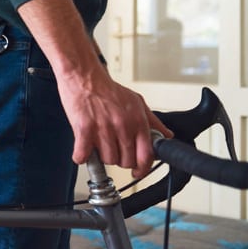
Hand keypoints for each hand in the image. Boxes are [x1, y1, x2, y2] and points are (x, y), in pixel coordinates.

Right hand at [17, 0, 172, 178]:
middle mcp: (123, 126)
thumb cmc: (107, 89)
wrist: (84, 76)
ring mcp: (103, 129)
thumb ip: (152, 121)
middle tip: (112, 150)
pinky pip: (84, 155)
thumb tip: (166, 135)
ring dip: (100, 156)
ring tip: (97, 144)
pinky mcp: (84, 130)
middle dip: (119, 159)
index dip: (142, 168)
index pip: (146, 155)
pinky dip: (81, 156)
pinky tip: (82, 150)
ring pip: (106, 159)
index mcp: (137, 121)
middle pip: (125, 161)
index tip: (138, 171)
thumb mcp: (136, 102)